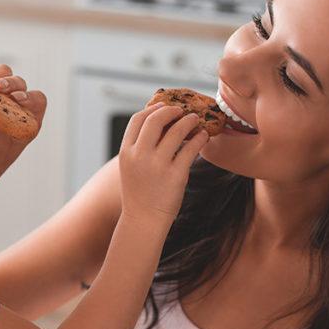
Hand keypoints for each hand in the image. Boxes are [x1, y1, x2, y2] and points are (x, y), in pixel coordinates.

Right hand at [117, 103, 209, 226]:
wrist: (144, 220)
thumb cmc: (140, 192)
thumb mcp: (132, 167)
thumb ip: (140, 146)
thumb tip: (160, 122)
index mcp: (126, 152)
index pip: (138, 119)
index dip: (153, 109)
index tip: (164, 107)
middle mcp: (139, 156)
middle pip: (155, 120)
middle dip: (171, 111)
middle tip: (182, 111)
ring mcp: (157, 165)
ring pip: (176, 131)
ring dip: (188, 121)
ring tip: (195, 120)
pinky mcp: (175, 175)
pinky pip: (190, 148)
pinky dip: (199, 138)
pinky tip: (202, 136)